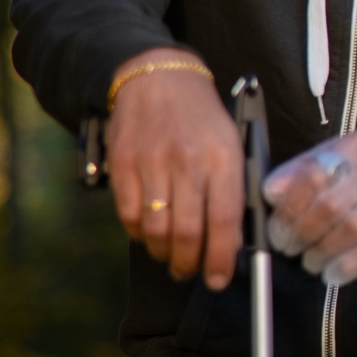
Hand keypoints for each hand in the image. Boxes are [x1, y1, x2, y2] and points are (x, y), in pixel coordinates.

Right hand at [105, 47, 242, 290]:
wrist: (159, 78)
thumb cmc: (203, 118)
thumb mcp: (232, 145)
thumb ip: (233, 190)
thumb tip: (231, 242)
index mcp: (223, 157)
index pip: (225, 220)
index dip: (221, 258)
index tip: (218, 279)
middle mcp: (188, 161)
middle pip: (188, 231)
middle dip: (190, 263)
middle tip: (191, 272)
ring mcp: (152, 162)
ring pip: (156, 229)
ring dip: (163, 253)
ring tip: (171, 258)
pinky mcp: (123, 164)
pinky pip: (129, 214)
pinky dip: (139, 234)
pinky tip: (149, 234)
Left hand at [263, 129, 356, 285]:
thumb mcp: (345, 156)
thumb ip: (305, 170)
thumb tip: (271, 192)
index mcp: (352, 147)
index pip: (308, 175)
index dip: (286, 207)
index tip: (277, 225)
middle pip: (326, 206)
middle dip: (300, 234)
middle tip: (290, 247)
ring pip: (349, 230)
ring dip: (321, 253)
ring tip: (311, 261)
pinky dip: (348, 266)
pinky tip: (334, 274)